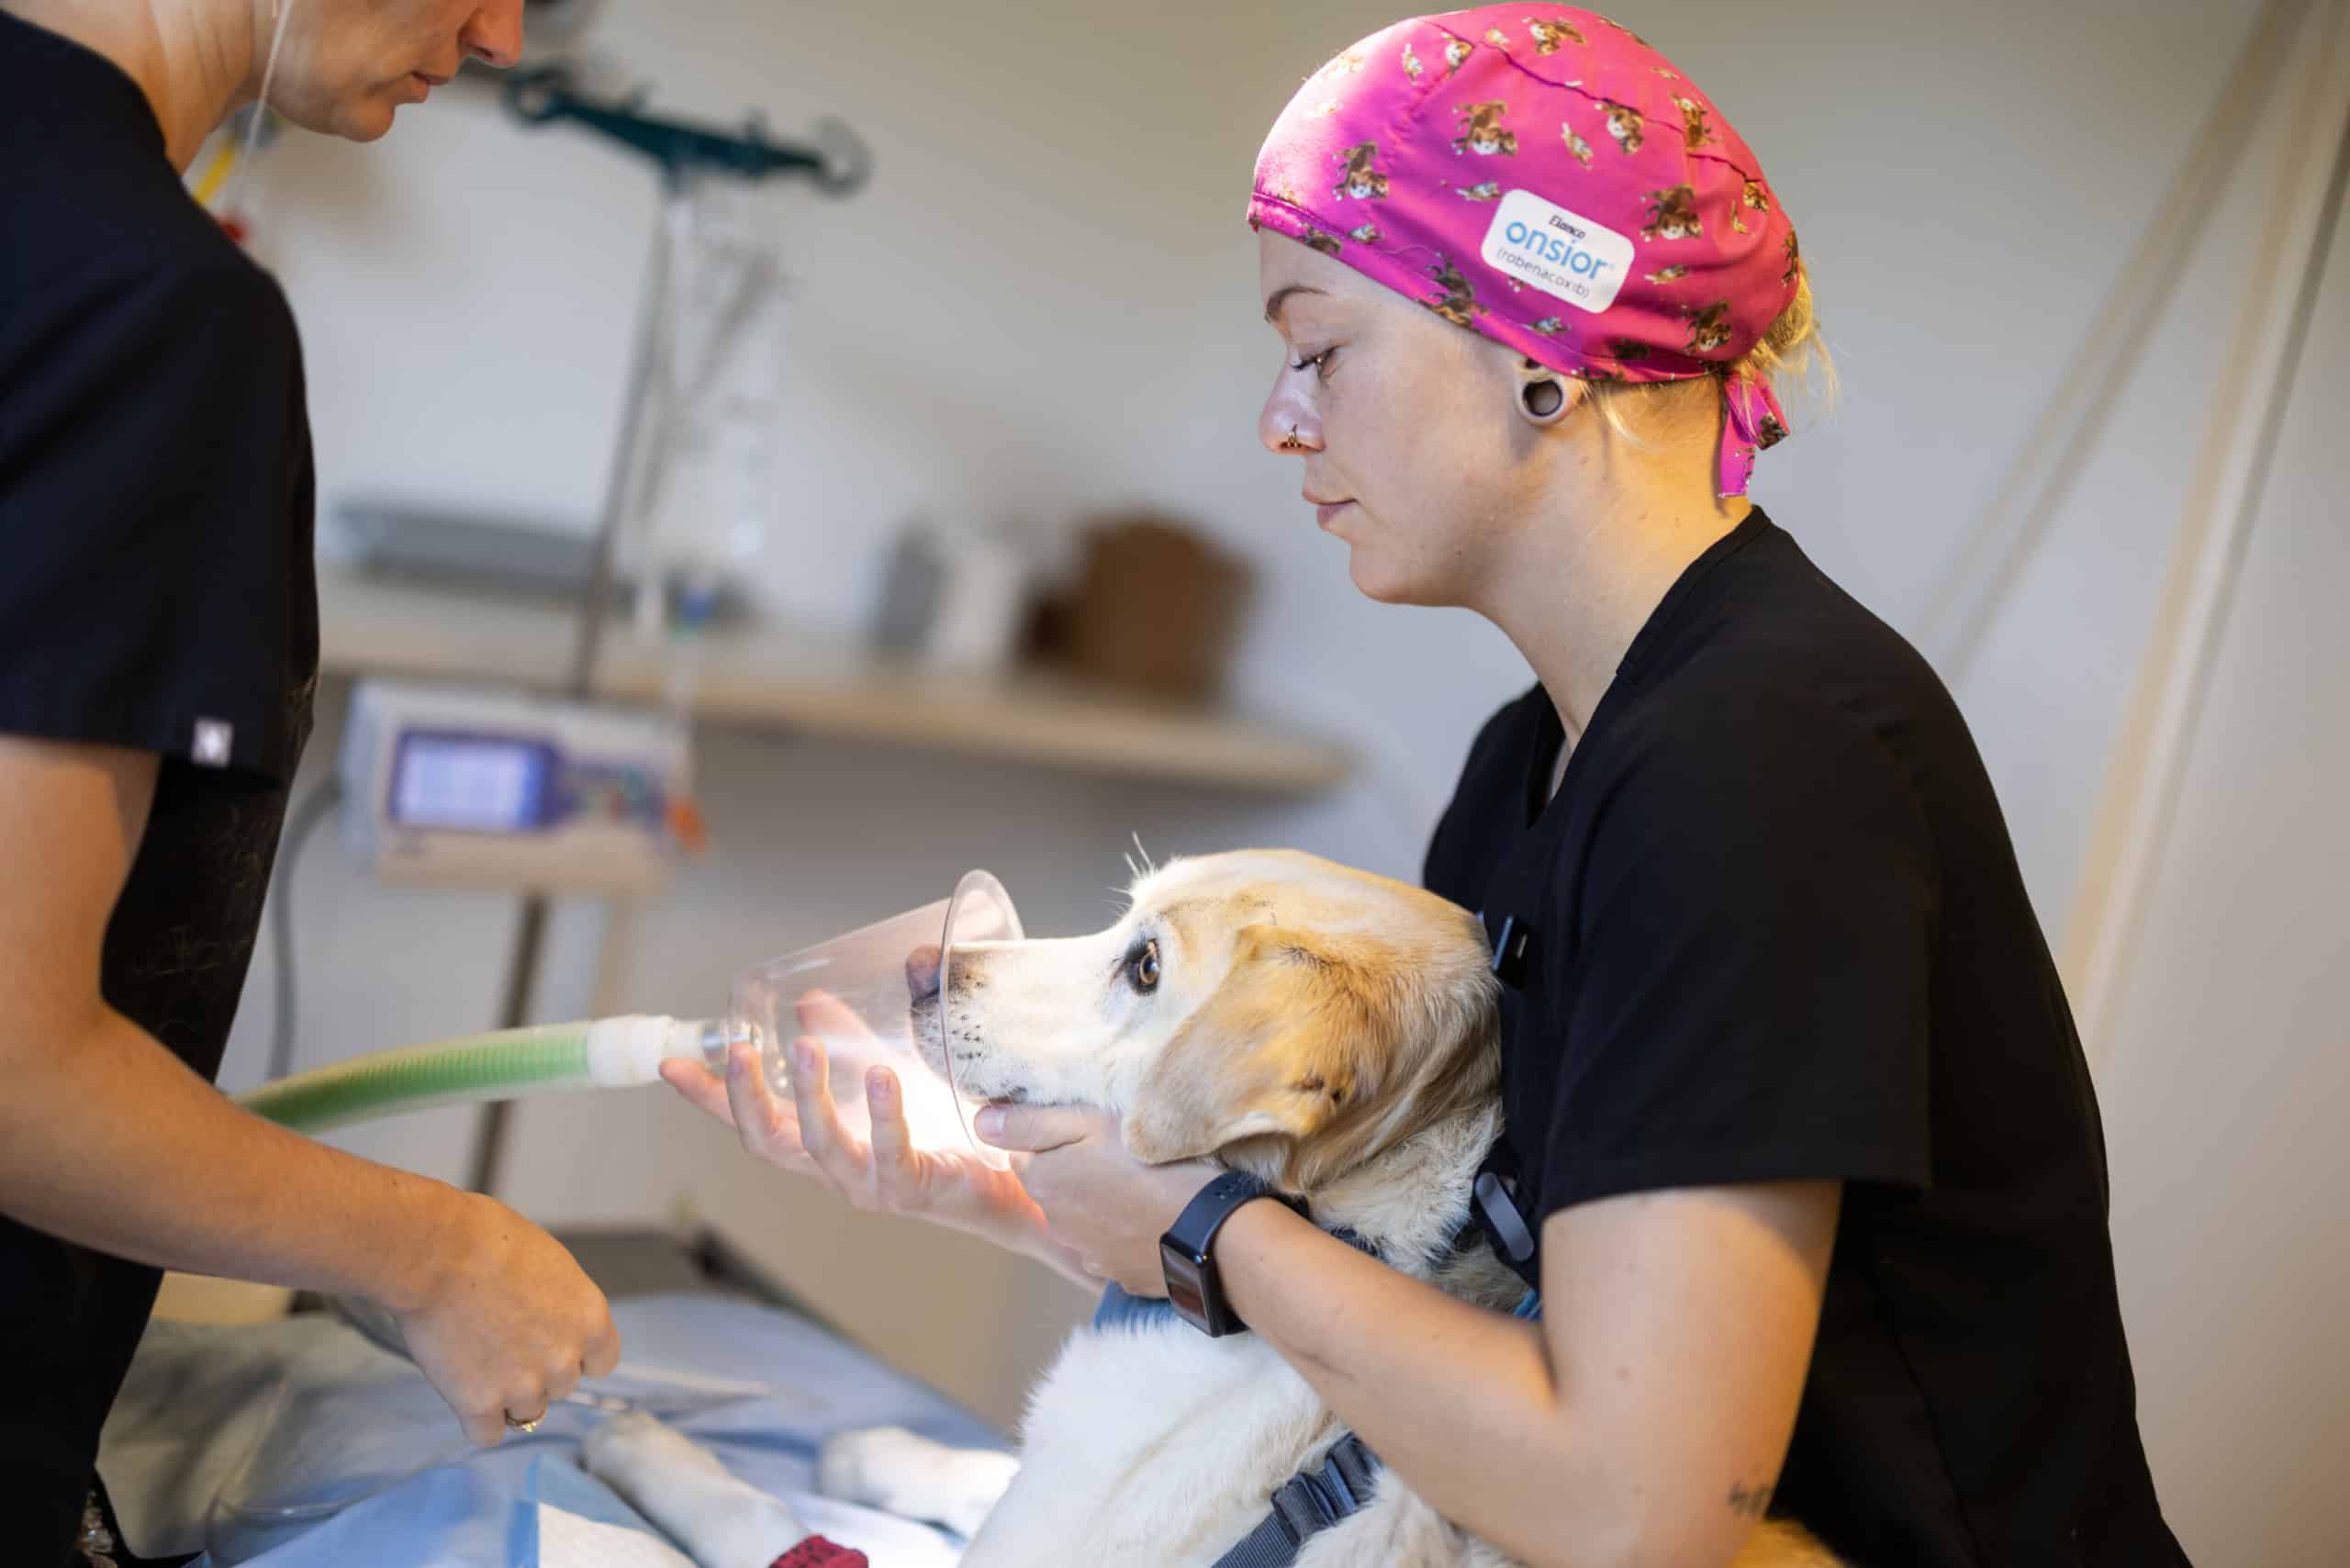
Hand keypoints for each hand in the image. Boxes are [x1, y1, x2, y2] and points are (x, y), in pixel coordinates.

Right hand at [388, 1193, 620, 1446]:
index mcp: (590, 1320)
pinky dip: (476, 1420)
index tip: (551, 1344)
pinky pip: (487, 1435)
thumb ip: (561, 1304)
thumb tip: (552, 1319)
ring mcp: (523, 1386)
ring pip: (526, 1413)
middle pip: (561, 1387)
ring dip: (505, 1395)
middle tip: (502, 1342)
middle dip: (537, 1371)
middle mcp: (564, 1359)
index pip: (601, 1362)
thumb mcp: (549, 1263)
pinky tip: (463, 1392)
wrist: (440, 1253)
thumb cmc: (489, 1241)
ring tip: (476, 1359)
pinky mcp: (478, 1405)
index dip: (575, 1355)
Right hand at [658, 991, 1052, 1260]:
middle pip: (769, 1142)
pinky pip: (890, 1154)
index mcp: (820, 1143)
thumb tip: (811, 1000)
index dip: (708, 1096)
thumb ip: (849, 1042)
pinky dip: (882, 1114)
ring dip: (809, 1096)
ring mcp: (869, 1184)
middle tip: (739, 1047)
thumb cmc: (945, 1129)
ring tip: (806, 1045)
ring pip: (820, 1148)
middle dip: (745, 1097)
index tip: (670, 1062)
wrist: (1015, 1183)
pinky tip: (881, 1075)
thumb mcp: (886, 1074)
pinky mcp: (914, 1188)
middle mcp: (834, 1170)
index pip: (749, 1120)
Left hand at [975, 1104, 1215, 1296]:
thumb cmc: (1149, 1163)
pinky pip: (1113, 1246)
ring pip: (1082, 1217)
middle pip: (1054, 1185)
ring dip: (1100, 1202)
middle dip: (1075, 1170)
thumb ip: (1030, 1122)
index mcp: (1042, 1181)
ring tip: (1140, 1182)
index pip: (1024, 1150)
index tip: (1088, 1130)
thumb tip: (980, 1121)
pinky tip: (1153, 1217)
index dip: (1054, 1136)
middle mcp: (1055, 1223)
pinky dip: (1125, 1231)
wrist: (1207, 1232)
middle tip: (1118, 1151)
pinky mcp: (1120, 1275)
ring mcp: (1088, 1255)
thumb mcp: (1090, 1123)